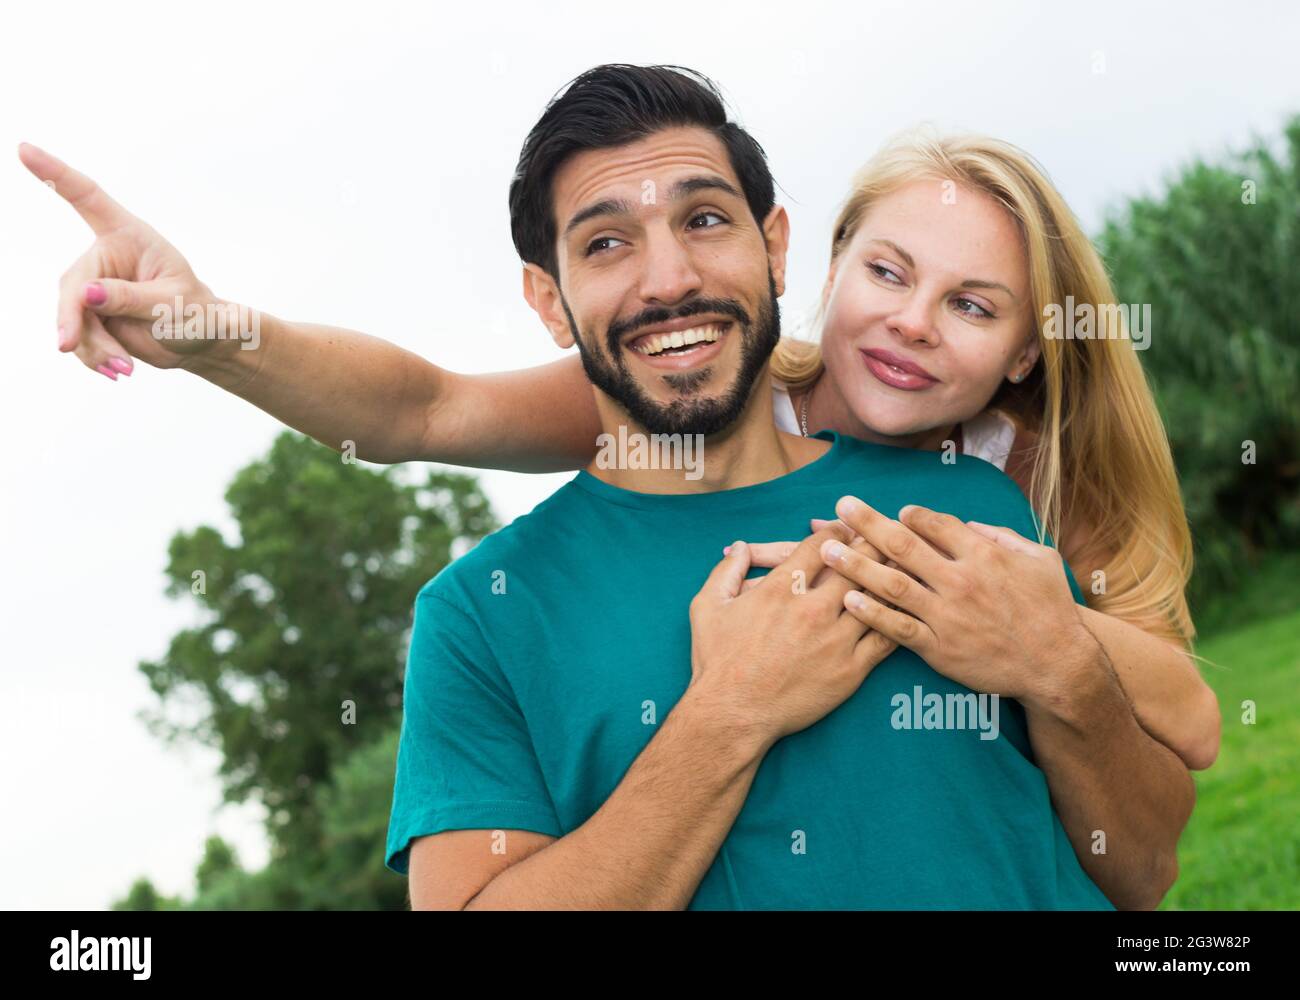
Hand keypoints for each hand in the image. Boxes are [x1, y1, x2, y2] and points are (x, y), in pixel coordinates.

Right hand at [19, 143, 236, 379]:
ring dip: (93, 347)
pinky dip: (95, 358)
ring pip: (71, 317)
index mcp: (129, 236)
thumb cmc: (197, 315)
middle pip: (71, 283)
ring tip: (126, 369)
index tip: (24, 148)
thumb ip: (131, 298)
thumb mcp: (173, 306)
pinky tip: (119, 372)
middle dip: (72, 319)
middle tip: (70, 347)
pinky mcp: (90, 315)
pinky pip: (79, 338)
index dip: (56, 173)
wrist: (199, 343)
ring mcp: (93, 287)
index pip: (88, 197)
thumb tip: (86, 292)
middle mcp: (104, 257)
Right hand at [687, 528, 896, 749]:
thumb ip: (726, 571)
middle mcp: (811, 609)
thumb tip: (740, 547)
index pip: (822, 545)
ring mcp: (835, 639)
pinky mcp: (851, 669)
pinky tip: (907, 610)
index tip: (848, 527)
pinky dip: (898, 619)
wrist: (732, 714)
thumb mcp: (707, 607)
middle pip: (857, 564)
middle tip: (889, 535)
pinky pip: (886, 637)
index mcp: (780, 589)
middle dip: (874, 545)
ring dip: (892, 578)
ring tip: (909, 566)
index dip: (839, 531)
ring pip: (877, 597)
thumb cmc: (716, 661)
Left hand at [822, 495, 1093, 705]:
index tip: (896, 511)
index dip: (912, 515)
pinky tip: (848, 600)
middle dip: (868, 523)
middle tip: (841, 507)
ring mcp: (946, 615)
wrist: (1055, 667)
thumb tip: (968, 525)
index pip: (936, 524)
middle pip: (903, 545)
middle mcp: (960, 581)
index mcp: (983, 555)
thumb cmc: (1051, 610)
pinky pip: (897, 627)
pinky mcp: (938, 648)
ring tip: (826, 551)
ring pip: (892, 584)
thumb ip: (1003, 537)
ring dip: (855, 565)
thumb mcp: (1040, 560)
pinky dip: (872, 613)